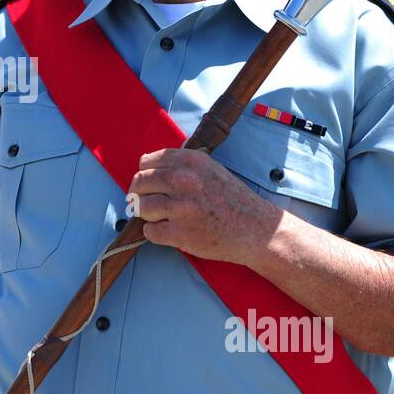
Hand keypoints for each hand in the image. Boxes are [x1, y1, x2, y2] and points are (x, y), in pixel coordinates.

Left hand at [128, 148, 280, 265]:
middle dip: (139, 193)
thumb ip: (182, 165)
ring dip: (147, 214)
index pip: (148, 161)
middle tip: (146, 201)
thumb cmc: (232, 199)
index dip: (145, 173)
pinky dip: (155, 233)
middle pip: (140, 183)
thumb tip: (147, 166)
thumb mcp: (210, 169)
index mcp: (191, 161)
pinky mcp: (180, 233)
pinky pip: (150, 231)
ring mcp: (181, 207)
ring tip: (161, 217)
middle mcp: (184, 181)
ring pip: (141, 207)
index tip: (149, 183)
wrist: (255, 229)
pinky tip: (168, 231)